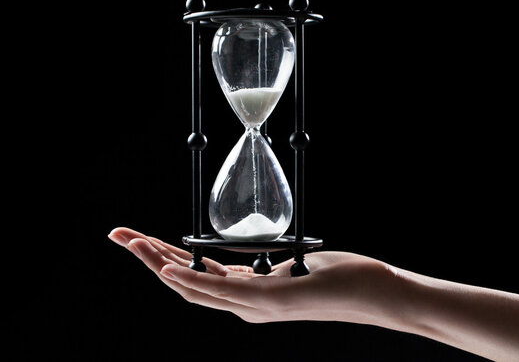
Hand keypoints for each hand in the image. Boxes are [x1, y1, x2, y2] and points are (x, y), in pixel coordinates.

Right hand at [108, 227, 396, 325]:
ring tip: (132, 244)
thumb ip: (262, 268)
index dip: (163, 260)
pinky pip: (220, 289)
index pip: (195, 277)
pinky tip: (168, 268)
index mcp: (249, 296)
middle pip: (184, 283)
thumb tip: (243, 261)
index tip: (140, 240)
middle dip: (148, 259)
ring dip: (159, 264)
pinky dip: (190, 278)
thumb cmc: (338, 277)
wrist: (375, 295)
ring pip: (194, 286)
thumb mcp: (290, 266)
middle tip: (119, 237)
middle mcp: (246, 306)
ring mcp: (256, 305)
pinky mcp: (270, 298)